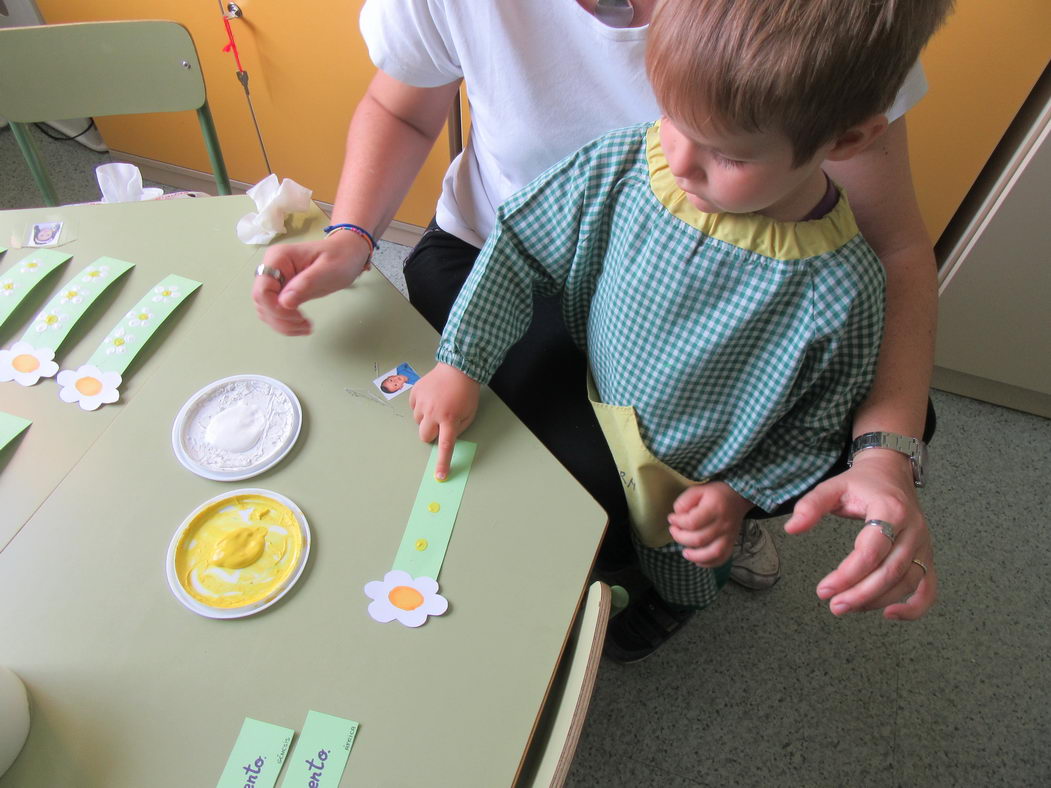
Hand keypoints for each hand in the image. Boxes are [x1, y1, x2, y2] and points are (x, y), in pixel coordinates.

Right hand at [252, 230, 371, 335]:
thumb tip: (285, 302)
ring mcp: (275, 281)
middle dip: (281, 319)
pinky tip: (302, 325)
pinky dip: (286, 323)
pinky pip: (276, 312)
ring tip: (306, 327)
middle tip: (305, 324)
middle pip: (262, 302)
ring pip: (266, 310)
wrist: (348, 255)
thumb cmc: (340, 257)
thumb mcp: (327, 270)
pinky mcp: (282, 292)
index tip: (297, 315)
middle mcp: (272, 269)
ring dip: (283, 324)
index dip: (275, 308)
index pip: (262, 289)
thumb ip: (306, 284)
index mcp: (278, 258)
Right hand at [409, 363, 480, 479]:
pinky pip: (414, 408)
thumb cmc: (466, 393)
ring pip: (418, 422)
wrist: (458, 368)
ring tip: (437, 406)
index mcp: (450, 419)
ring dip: (426, 419)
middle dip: (431, 435)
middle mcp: (433, 412)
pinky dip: (421, 407)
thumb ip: (458, 429)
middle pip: (424, 436)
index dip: (442, 462)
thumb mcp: (469, 414)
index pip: (445, 446)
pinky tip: (431, 398)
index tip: (440, 476)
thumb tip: (446, 438)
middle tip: (440, 425)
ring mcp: (422, 402)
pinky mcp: (415, 393)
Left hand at [667, 482, 752, 566]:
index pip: (692, 522)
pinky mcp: (731, 542)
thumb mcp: (698, 490)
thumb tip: (676, 516)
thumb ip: (684, 501)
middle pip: (699, 539)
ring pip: (712, 553)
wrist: (738, 497)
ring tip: (684, 552)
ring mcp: (729, 535)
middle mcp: (723, 524)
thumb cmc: (716, 493)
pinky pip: (722, 558)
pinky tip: (698, 560)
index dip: (678, 523)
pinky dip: (709, 563)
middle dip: (681, 537)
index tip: (671, 518)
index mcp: (714, 508)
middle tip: (674, 530)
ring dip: (695, 556)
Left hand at [784, 449, 935, 619]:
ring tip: (848, 607)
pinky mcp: (926, 556)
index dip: (847, 574)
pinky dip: (915, 607)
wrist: (892, 472)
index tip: (823, 589)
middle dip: (860, 594)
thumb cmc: (862, 483)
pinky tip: (890, 615)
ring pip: (906, 582)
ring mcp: (923, 545)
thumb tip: (791, 528)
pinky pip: (928, 587)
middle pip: (890, 571)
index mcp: (891, 510)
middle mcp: (913, 530)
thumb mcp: (833, 486)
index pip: (871, 552)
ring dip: (877, 601)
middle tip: (834, 605)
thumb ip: (811, 505)